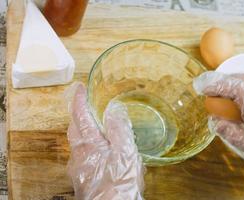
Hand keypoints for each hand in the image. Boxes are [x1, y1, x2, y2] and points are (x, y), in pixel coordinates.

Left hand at [66, 83, 143, 199]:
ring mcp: (79, 169)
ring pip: (78, 144)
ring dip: (85, 132)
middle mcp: (79, 155)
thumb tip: (114, 109)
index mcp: (88, 145)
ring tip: (99, 128)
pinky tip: (103, 153)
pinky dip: (90, 147)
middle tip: (88, 106)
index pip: (79, 116)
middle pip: (74, 130)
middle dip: (79, 115)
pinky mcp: (83, 179)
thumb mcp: (125, 153)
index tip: (80, 88)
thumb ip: (119, 129)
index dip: (79, 100)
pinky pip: (83, 156)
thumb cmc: (119, 184)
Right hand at [194, 72, 243, 185]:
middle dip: (222, 78)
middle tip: (203, 85)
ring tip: (214, 89)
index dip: (220, 85)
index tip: (203, 89)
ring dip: (231, 80)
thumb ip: (236, 137)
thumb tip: (215, 122)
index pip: (242, 90)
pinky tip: (230, 95)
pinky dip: (238, 85)